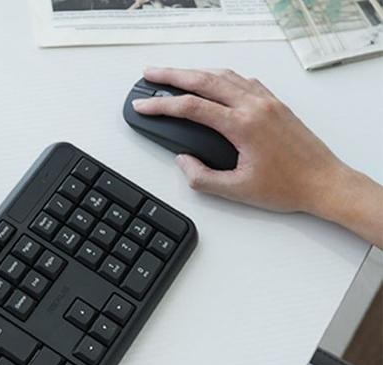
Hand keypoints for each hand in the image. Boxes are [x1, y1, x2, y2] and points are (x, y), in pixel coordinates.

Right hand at [132, 67, 344, 213]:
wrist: (323, 182)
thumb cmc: (286, 188)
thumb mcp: (235, 191)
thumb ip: (202, 177)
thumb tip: (184, 161)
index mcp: (243, 125)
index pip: (191, 108)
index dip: (161, 106)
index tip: (143, 105)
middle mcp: (255, 106)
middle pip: (205, 81)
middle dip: (173, 75)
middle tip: (150, 74)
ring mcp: (267, 101)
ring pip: (225, 76)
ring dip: (197, 72)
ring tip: (176, 75)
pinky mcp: (276, 104)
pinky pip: (244, 81)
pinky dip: (222, 77)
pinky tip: (213, 82)